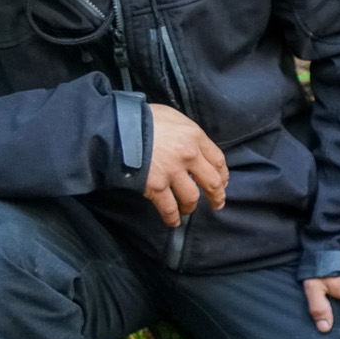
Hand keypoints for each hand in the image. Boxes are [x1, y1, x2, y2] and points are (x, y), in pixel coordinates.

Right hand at [144, 104, 227, 226]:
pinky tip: (173, 221)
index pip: (218, 160)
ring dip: (190, 207)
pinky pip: (169, 208)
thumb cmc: (142, 118)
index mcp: (194, 136)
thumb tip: (191, 145)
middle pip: (212, 182)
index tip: (222, 182)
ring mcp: (172, 171)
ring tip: (187, 210)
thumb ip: (185, 133)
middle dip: (217, 196)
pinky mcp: (156, 186)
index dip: (222, 175)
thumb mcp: (171, 117)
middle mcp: (188, 155)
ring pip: (192, 197)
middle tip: (217, 204)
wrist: (117, 127)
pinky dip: (172, 217)